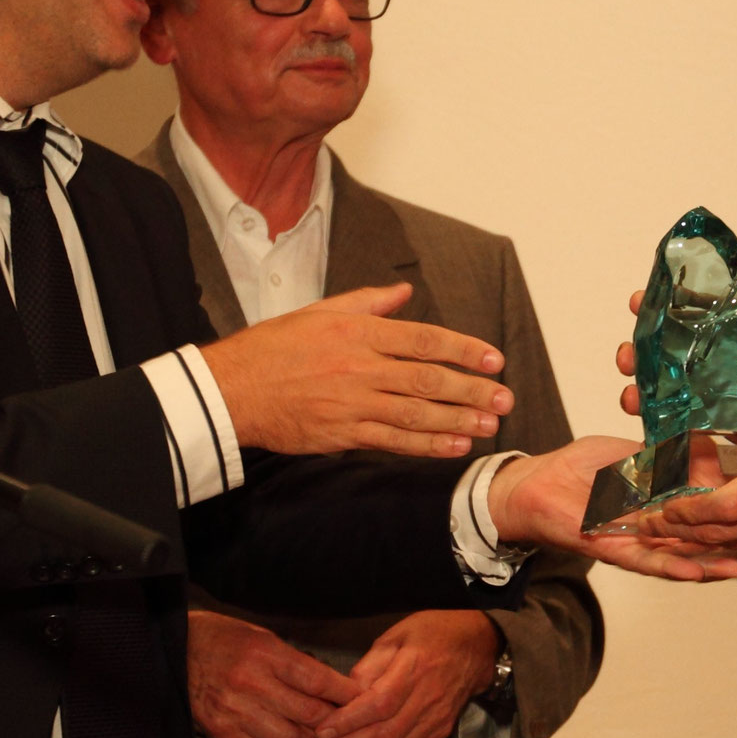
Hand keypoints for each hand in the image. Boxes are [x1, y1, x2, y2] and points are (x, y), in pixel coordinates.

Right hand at [186, 608, 361, 737]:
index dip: (345, 694)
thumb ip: (297, 664)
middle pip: (308, 714)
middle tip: (345, 722)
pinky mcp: (220, 731)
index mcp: (265, 654)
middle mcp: (250, 684)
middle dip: (333, 721)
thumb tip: (335, 690)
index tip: (362, 699)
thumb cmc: (228, 640)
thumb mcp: (265, 638)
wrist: (176, 652)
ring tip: (315, 732)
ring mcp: (233, 711)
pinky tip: (283, 737)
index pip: (318, 681)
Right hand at [204, 281, 512, 457]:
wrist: (233, 388)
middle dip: (472, 390)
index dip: (464, 350)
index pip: (424, 339)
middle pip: (428, 379)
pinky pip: (393, 440)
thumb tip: (403, 292)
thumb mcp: (320, 311)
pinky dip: (425, 444)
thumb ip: (367, 302)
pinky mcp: (342, 433)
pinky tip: (453, 445)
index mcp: (358, 332)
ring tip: (488, 425)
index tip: (493, 360)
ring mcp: (352, 403)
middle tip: (504, 398)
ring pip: (416, 413)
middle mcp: (360, 366)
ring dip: (457, 420)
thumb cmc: (274, 347)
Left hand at [309, 610, 498, 737]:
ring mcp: (437, 720)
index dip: (348, 722)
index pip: (379, 704)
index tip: (320, 731)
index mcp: (416, 668)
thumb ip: (370, 665)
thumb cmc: (431, 634)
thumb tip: (345, 695)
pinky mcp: (440, 733)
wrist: (476, 647)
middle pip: (385, 735)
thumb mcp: (396, 635)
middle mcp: (428, 699)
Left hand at [488, 436, 736, 581]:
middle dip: (736, 552)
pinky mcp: (612, 549)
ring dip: (714, 566)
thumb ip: (666, 456)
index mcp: (659, 507)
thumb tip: (707, 451)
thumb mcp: (631, 453)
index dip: (735, 519)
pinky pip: (645, 561)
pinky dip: (670, 566)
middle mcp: (651, 532)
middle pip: (701, 546)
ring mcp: (634, 543)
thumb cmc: (577, 468)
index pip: (705, 516)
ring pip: (680, 560)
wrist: (533, 485)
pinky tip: (696, 569)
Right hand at [615, 290, 736, 414]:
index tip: (644, 298)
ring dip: (639, 385)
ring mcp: (707, 400)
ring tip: (631, 394)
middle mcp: (718, 367)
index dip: (671, 303)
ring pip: (661, 385)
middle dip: (641, 345)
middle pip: (669, 347)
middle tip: (628, 349)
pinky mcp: (702, 434)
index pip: (700, 314)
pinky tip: (644, 426)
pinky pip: (668, 426)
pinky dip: (650, 424)